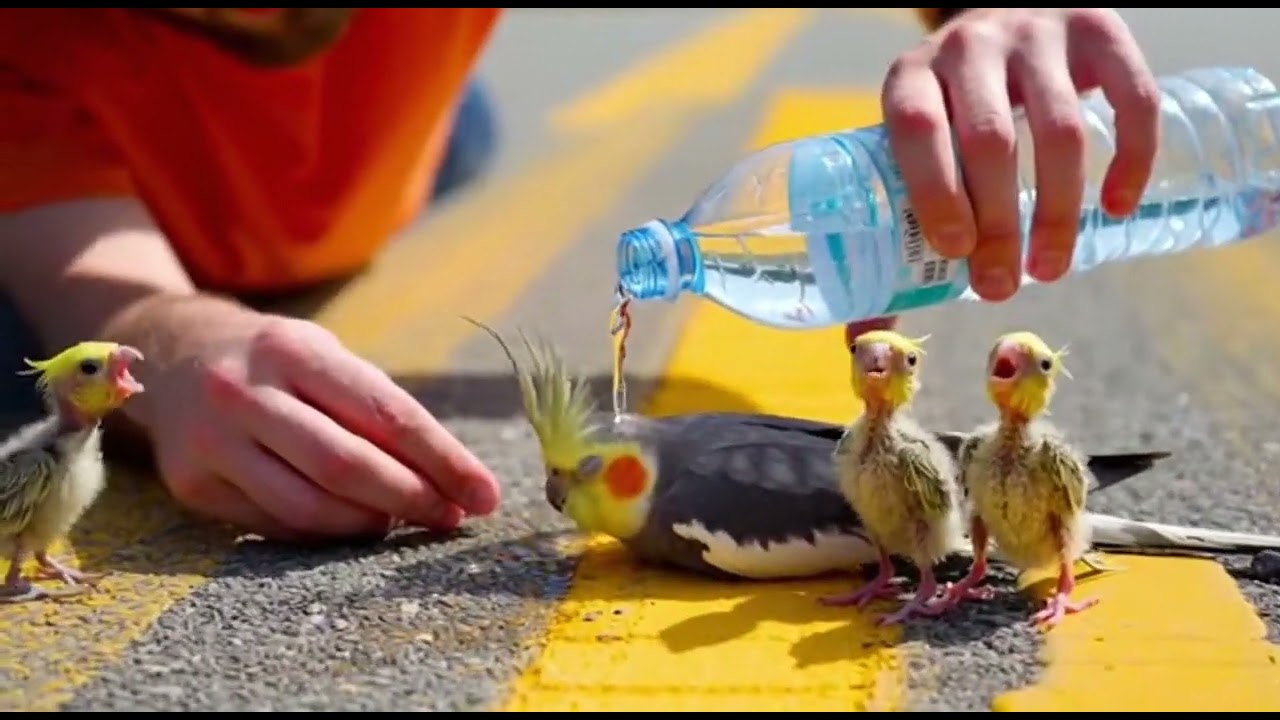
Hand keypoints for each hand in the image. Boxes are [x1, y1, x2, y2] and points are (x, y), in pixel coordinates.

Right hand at [136, 303, 500, 539]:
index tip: (485, 493)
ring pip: (307, 506)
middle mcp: (245, 391)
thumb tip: (452, 478)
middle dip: (412, 498)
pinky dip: (324, 533)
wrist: (172, 356)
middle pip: (345, 464)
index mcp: (293, 350)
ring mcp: (211, 440)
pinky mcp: (191, 484)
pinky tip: (353, 526)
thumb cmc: (279, 363)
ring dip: (368, 525)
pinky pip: (273, 525)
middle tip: (452, 519)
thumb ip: (381, 409)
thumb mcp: (327, 359)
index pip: (385, 413)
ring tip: (403, 522)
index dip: (443, 459)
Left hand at [881, 8, 1159, 300]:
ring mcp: (1038, 33)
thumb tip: (861, 343)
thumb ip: (894, 233)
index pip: (918, 128)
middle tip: (1001, 285)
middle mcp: (971, 46)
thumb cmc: (951, 108)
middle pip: (989, 139)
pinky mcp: (1100, 29)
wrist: (1006, 12)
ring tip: (1050, 269)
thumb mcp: (911, 146)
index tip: (955, 253)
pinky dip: (1131, 158)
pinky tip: (1116, 208)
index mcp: (911, 77)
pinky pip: (1130, 96)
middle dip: (998, 222)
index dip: (935, 190)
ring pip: (1059, 126)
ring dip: (1058, 209)